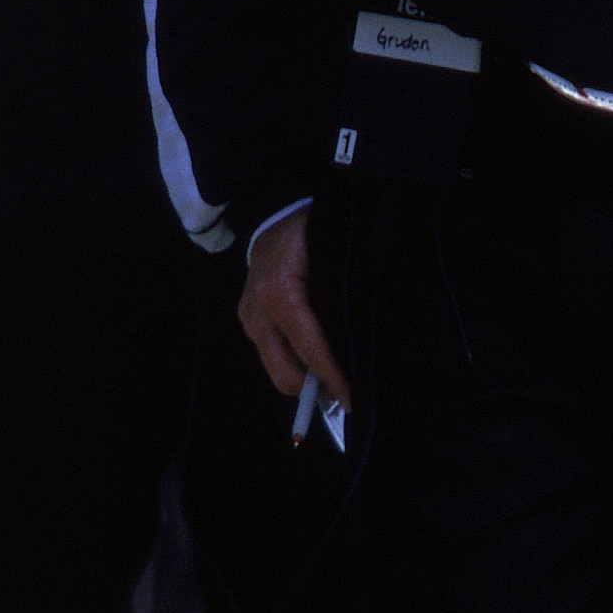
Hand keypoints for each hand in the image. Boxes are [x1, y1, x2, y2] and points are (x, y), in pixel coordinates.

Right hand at [238, 206, 351, 406]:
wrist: (274, 210)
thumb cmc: (312, 230)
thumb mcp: (334, 259)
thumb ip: (344, 300)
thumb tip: (365, 344)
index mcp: (280, 294)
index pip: (310, 351)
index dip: (334, 380)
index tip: (353, 401)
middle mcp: (257, 311)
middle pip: (286, 376)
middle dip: (316, 390)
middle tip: (346, 392)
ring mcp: (248, 317)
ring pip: (277, 371)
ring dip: (306, 378)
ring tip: (336, 376)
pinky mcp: (247, 319)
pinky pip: (273, 354)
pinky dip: (295, 362)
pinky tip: (317, 357)